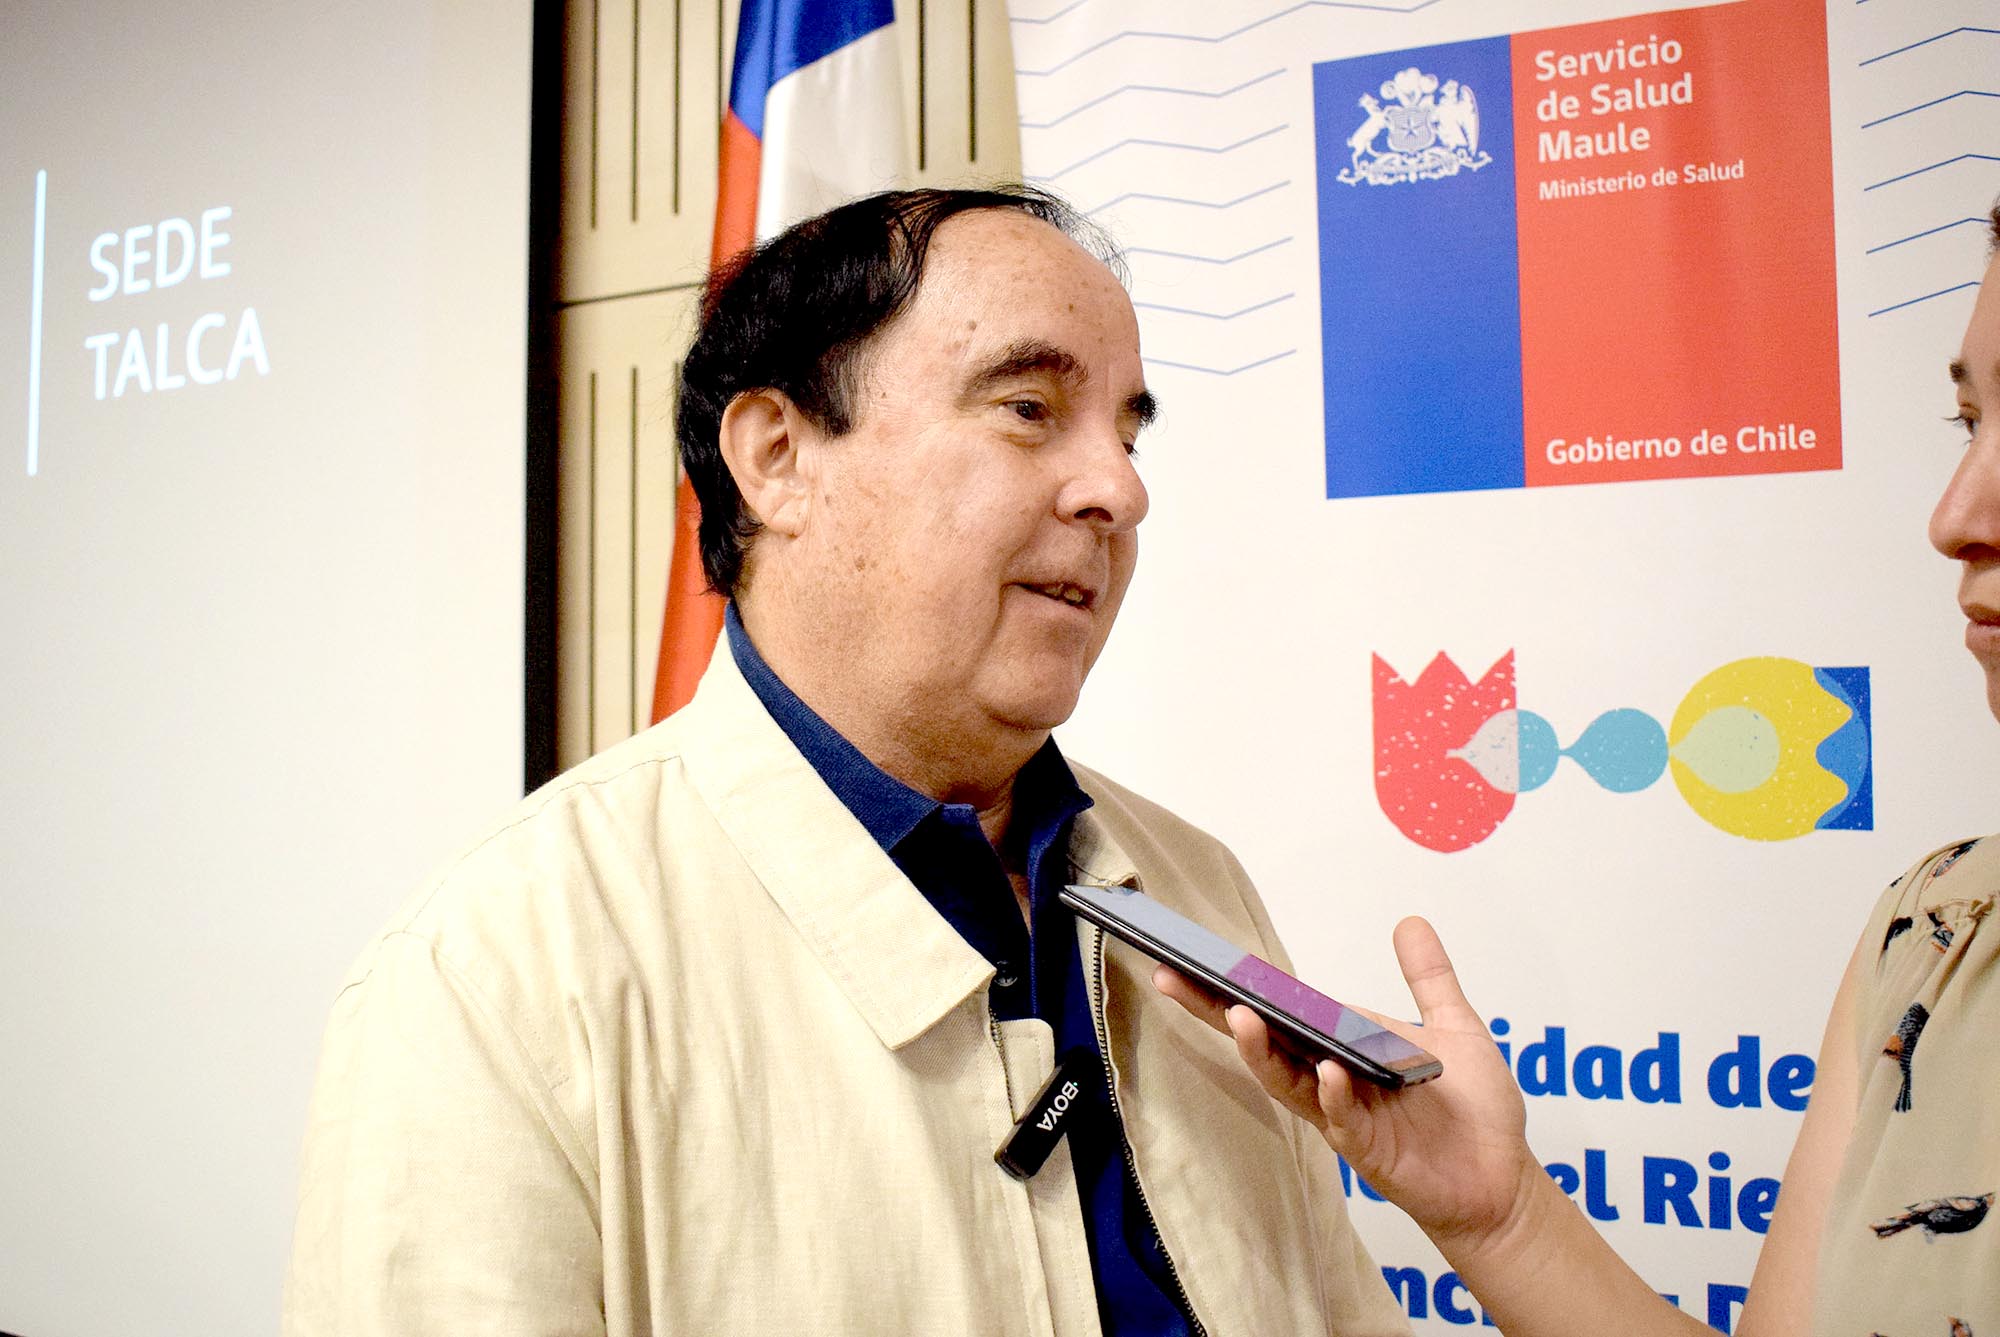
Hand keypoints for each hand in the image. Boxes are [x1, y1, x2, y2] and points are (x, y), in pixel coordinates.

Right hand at [1153, 916, 1539, 1250]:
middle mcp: (1331, 1076)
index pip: (1282, 1009)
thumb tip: (1410, 921)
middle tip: (1172, 976)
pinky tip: (1328, 1070)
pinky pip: (1339, 1118)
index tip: (1196, 956)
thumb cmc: (1473, 1110)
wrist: (1502, 1178)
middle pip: (1263, 1040)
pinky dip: (1332, 1093)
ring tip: (1241, 1016)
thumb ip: (1428, 977)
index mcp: (1342, 1043)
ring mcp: (1343, 1113)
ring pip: (1287, 1080)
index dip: (1238, 985)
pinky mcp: (1367, 1148)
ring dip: (1262, 1051)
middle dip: (1216, 1010)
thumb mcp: (1453, 1027)